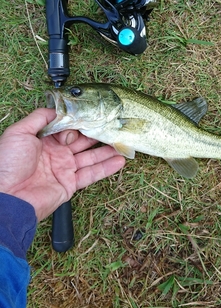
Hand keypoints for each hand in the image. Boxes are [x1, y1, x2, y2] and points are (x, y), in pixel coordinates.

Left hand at [0, 109, 124, 220]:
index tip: (91, 115)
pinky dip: (106, 168)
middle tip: (112, 125)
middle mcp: (55, 153)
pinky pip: (91, 174)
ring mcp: (63, 169)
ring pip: (90, 157)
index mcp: (43, 140)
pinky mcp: (70, 184)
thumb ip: (39, 118)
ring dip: (106, 150)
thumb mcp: (19, 132)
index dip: (78, 122)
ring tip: (122, 141)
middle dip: (96, 133)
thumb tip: (56, 109)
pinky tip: (119, 160)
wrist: (8, 197)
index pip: (66, 127)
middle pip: (81, 140)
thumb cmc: (8, 164)